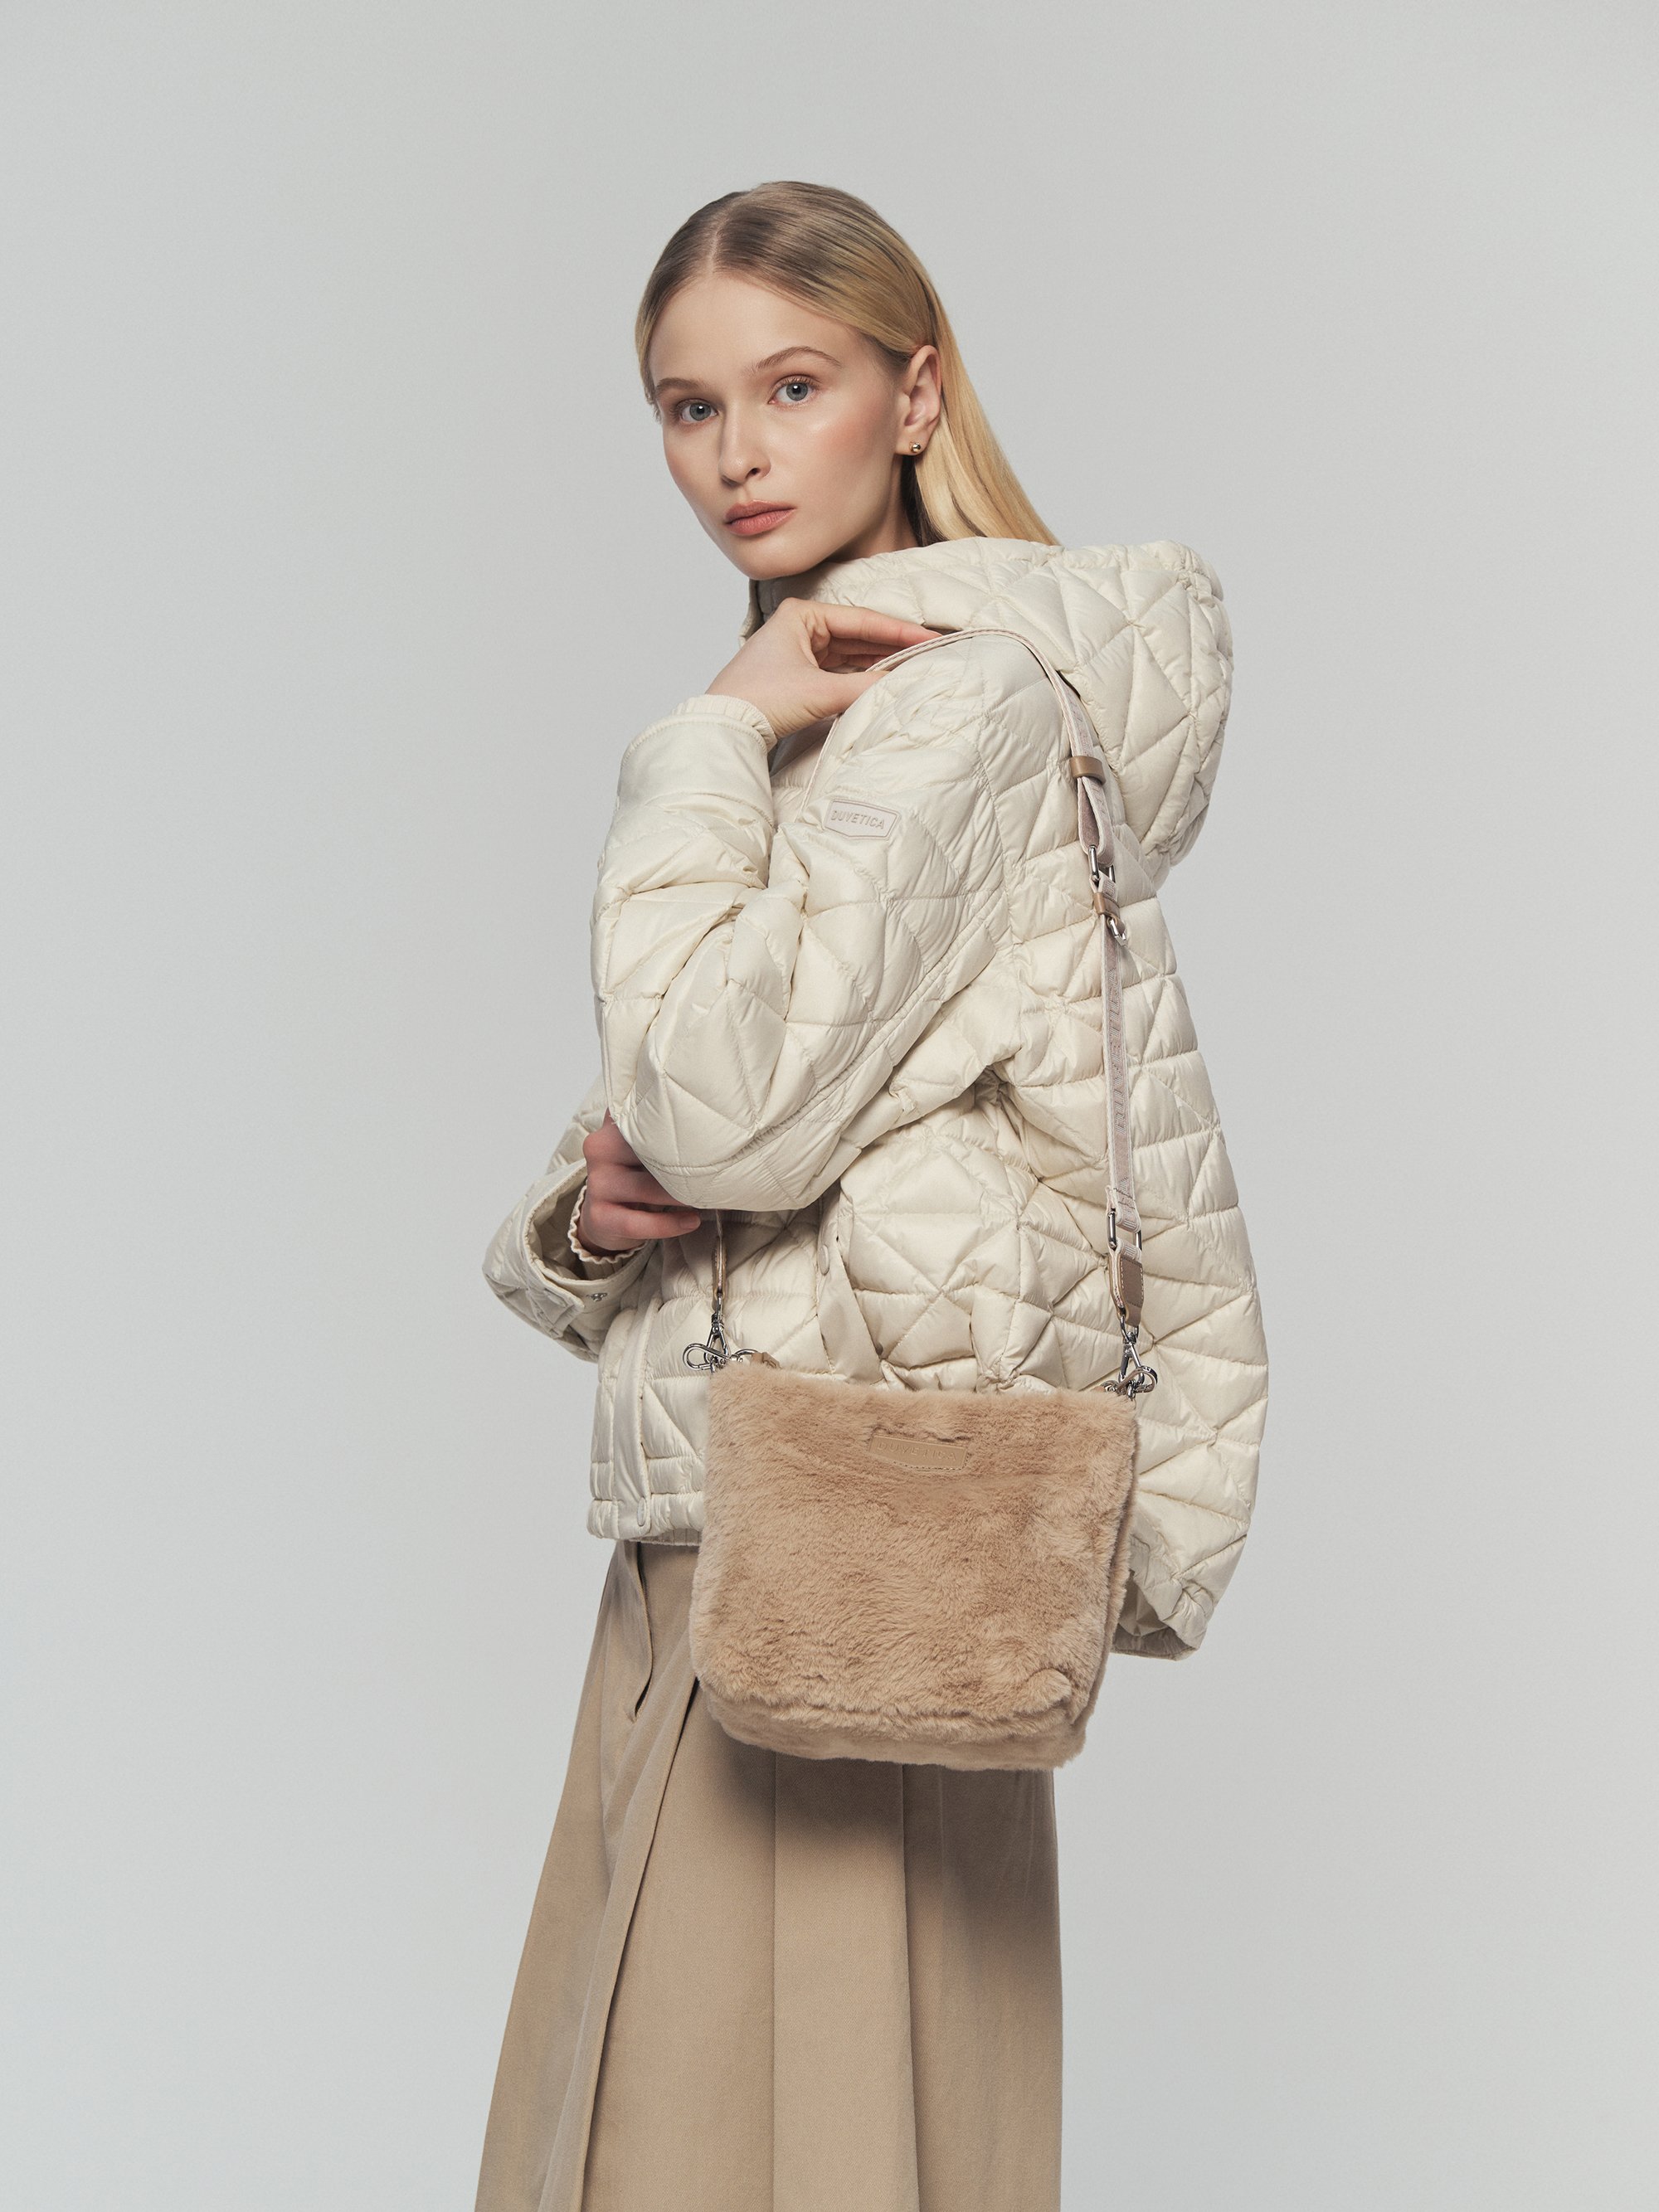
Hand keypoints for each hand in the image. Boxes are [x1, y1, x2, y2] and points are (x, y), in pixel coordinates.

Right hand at [578, 1112, 700, 1252]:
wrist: (604, 1217)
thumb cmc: (634, 1176)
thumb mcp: (642, 1149)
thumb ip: (659, 1126)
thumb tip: (707, 1107)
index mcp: (612, 1128)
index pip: (645, 1118)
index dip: (678, 1125)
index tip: (708, 1130)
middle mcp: (600, 1151)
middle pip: (648, 1152)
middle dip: (684, 1163)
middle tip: (717, 1167)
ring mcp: (598, 1185)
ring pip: (646, 1188)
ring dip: (681, 1195)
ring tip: (707, 1197)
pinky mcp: (600, 1216)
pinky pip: (637, 1222)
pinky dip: (668, 1223)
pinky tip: (691, 1221)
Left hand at [707, 599, 937, 743]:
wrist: (723, 729)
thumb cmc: (758, 699)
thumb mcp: (820, 692)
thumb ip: (864, 687)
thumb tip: (901, 685)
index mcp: (801, 615)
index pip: (862, 620)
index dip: (900, 631)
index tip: (930, 638)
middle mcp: (799, 628)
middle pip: (858, 635)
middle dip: (893, 646)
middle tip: (929, 652)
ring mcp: (797, 652)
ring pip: (850, 654)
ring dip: (878, 663)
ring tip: (913, 667)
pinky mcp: (796, 677)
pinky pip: (838, 672)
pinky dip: (861, 677)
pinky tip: (883, 682)